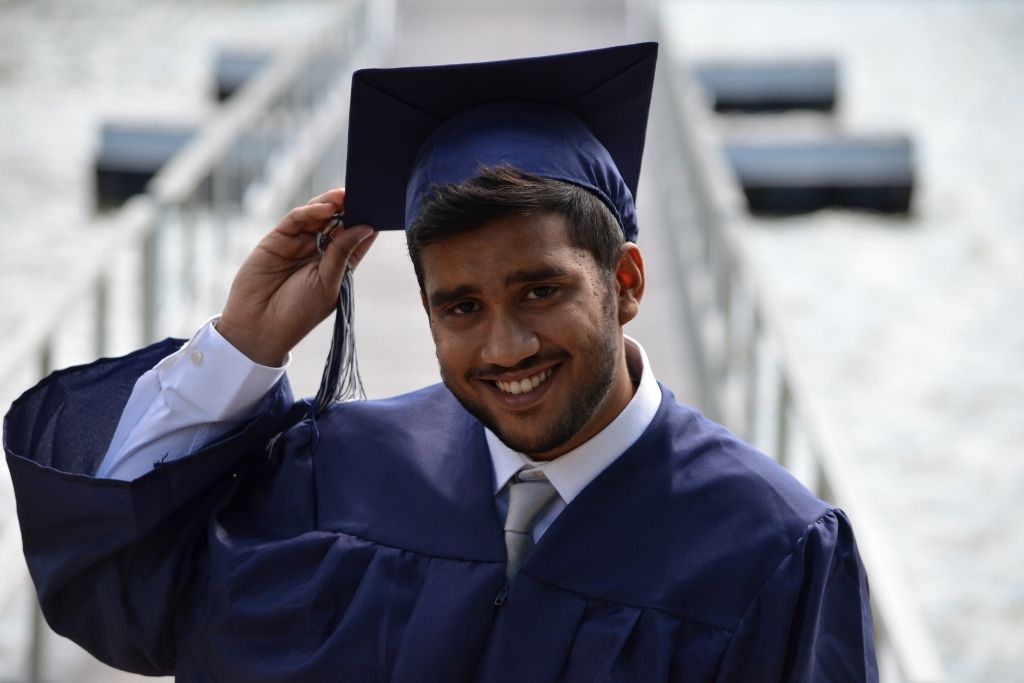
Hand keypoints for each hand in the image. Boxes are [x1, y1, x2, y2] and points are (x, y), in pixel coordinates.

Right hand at [217, 188, 376, 365]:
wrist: (259, 326)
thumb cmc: (299, 312)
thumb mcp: (328, 283)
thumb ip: (343, 253)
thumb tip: (366, 228)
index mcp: (338, 266)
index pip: (356, 238)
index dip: (368, 222)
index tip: (381, 206)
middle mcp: (319, 252)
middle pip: (338, 222)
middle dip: (350, 207)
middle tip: (363, 192)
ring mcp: (298, 244)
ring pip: (317, 216)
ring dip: (331, 204)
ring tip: (345, 195)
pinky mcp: (277, 239)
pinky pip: (296, 220)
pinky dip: (310, 211)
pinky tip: (325, 208)